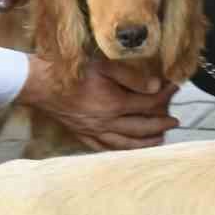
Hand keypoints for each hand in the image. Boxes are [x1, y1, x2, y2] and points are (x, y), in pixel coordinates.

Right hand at [18, 55, 178, 151]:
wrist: (39, 84)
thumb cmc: (71, 70)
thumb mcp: (103, 65)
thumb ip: (131, 76)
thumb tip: (155, 87)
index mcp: (114, 104)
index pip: (147, 103)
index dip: (164, 96)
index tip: (175, 88)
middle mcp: (106, 122)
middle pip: (140, 127)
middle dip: (160, 124)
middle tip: (175, 122)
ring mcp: (93, 131)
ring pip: (125, 143)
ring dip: (145, 143)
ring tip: (159, 140)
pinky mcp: (81, 134)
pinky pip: (104, 147)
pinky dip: (119, 150)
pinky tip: (126, 148)